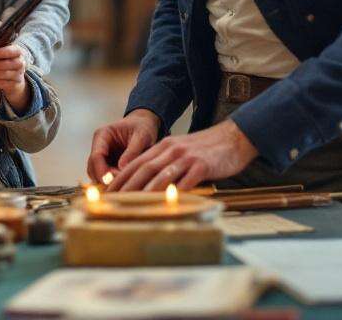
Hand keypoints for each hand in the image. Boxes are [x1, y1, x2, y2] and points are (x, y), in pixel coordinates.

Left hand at [0, 44, 29, 110]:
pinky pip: (1, 83)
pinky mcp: (14, 85)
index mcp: (18, 52)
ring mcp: (18, 75)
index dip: (1, 52)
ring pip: (3, 74)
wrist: (14, 77)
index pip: (12, 51)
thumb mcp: (4, 53)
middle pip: (6, 64)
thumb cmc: (5, 60)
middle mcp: (20, 63)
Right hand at [86, 109, 160, 183]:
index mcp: (103, 135)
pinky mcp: (108, 164)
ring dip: (108, 182)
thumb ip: (132, 151)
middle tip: (122, 185)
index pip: (96, 156)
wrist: (144, 124)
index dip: (101, 170)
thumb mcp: (142, 136)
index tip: (111, 181)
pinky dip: (113, 182)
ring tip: (126, 183)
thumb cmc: (142, 127)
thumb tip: (122, 168)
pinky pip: (106, 177)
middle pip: (93, 168)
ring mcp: (102, 156)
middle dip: (104, 179)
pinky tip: (125, 184)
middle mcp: (99, 146)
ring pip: (97, 175)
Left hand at [108, 119, 258, 191]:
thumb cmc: (206, 150)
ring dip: (145, 191)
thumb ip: (164, 164)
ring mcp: (186, 157)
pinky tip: (166, 202)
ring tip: (133, 205)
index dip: (120, 178)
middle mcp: (171, 150)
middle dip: (126, 186)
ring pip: (161, 175)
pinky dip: (175, 191)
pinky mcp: (202, 165)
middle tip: (112, 201)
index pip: (135, 163)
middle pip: (144, 169)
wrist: (234, 137)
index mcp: (163, 147)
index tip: (107, 192)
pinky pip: (186, 180)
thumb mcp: (180, 151)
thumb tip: (146, 184)